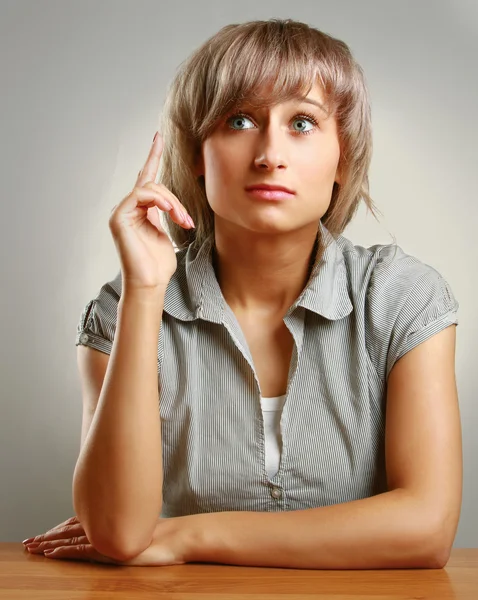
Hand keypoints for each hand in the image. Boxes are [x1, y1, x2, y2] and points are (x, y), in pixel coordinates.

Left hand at [23, 516, 193, 565]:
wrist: (172, 538)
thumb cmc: (160, 534)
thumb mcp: (138, 528)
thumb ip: (126, 524)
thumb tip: (120, 523)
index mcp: (110, 521)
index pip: (78, 524)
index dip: (60, 528)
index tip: (46, 533)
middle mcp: (105, 526)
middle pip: (69, 530)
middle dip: (48, 535)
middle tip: (29, 541)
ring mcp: (105, 537)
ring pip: (70, 538)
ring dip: (49, 543)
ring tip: (32, 548)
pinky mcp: (107, 548)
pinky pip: (79, 550)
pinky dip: (63, 551)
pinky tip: (50, 553)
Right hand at [109, 132, 194, 292]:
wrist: (150, 283)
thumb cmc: (159, 264)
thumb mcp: (168, 233)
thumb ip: (167, 213)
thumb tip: (174, 204)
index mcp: (140, 210)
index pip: (146, 178)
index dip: (152, 156)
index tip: (158, 136)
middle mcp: (128, 208)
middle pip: (154, 184)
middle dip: (175, 200)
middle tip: (187, 220)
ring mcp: (121, 211)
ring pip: (150, 188)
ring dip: (172, 203)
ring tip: (182, 221)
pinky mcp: (119, 216)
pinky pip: (141, 194)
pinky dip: (160, 200)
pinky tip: (170, 212)